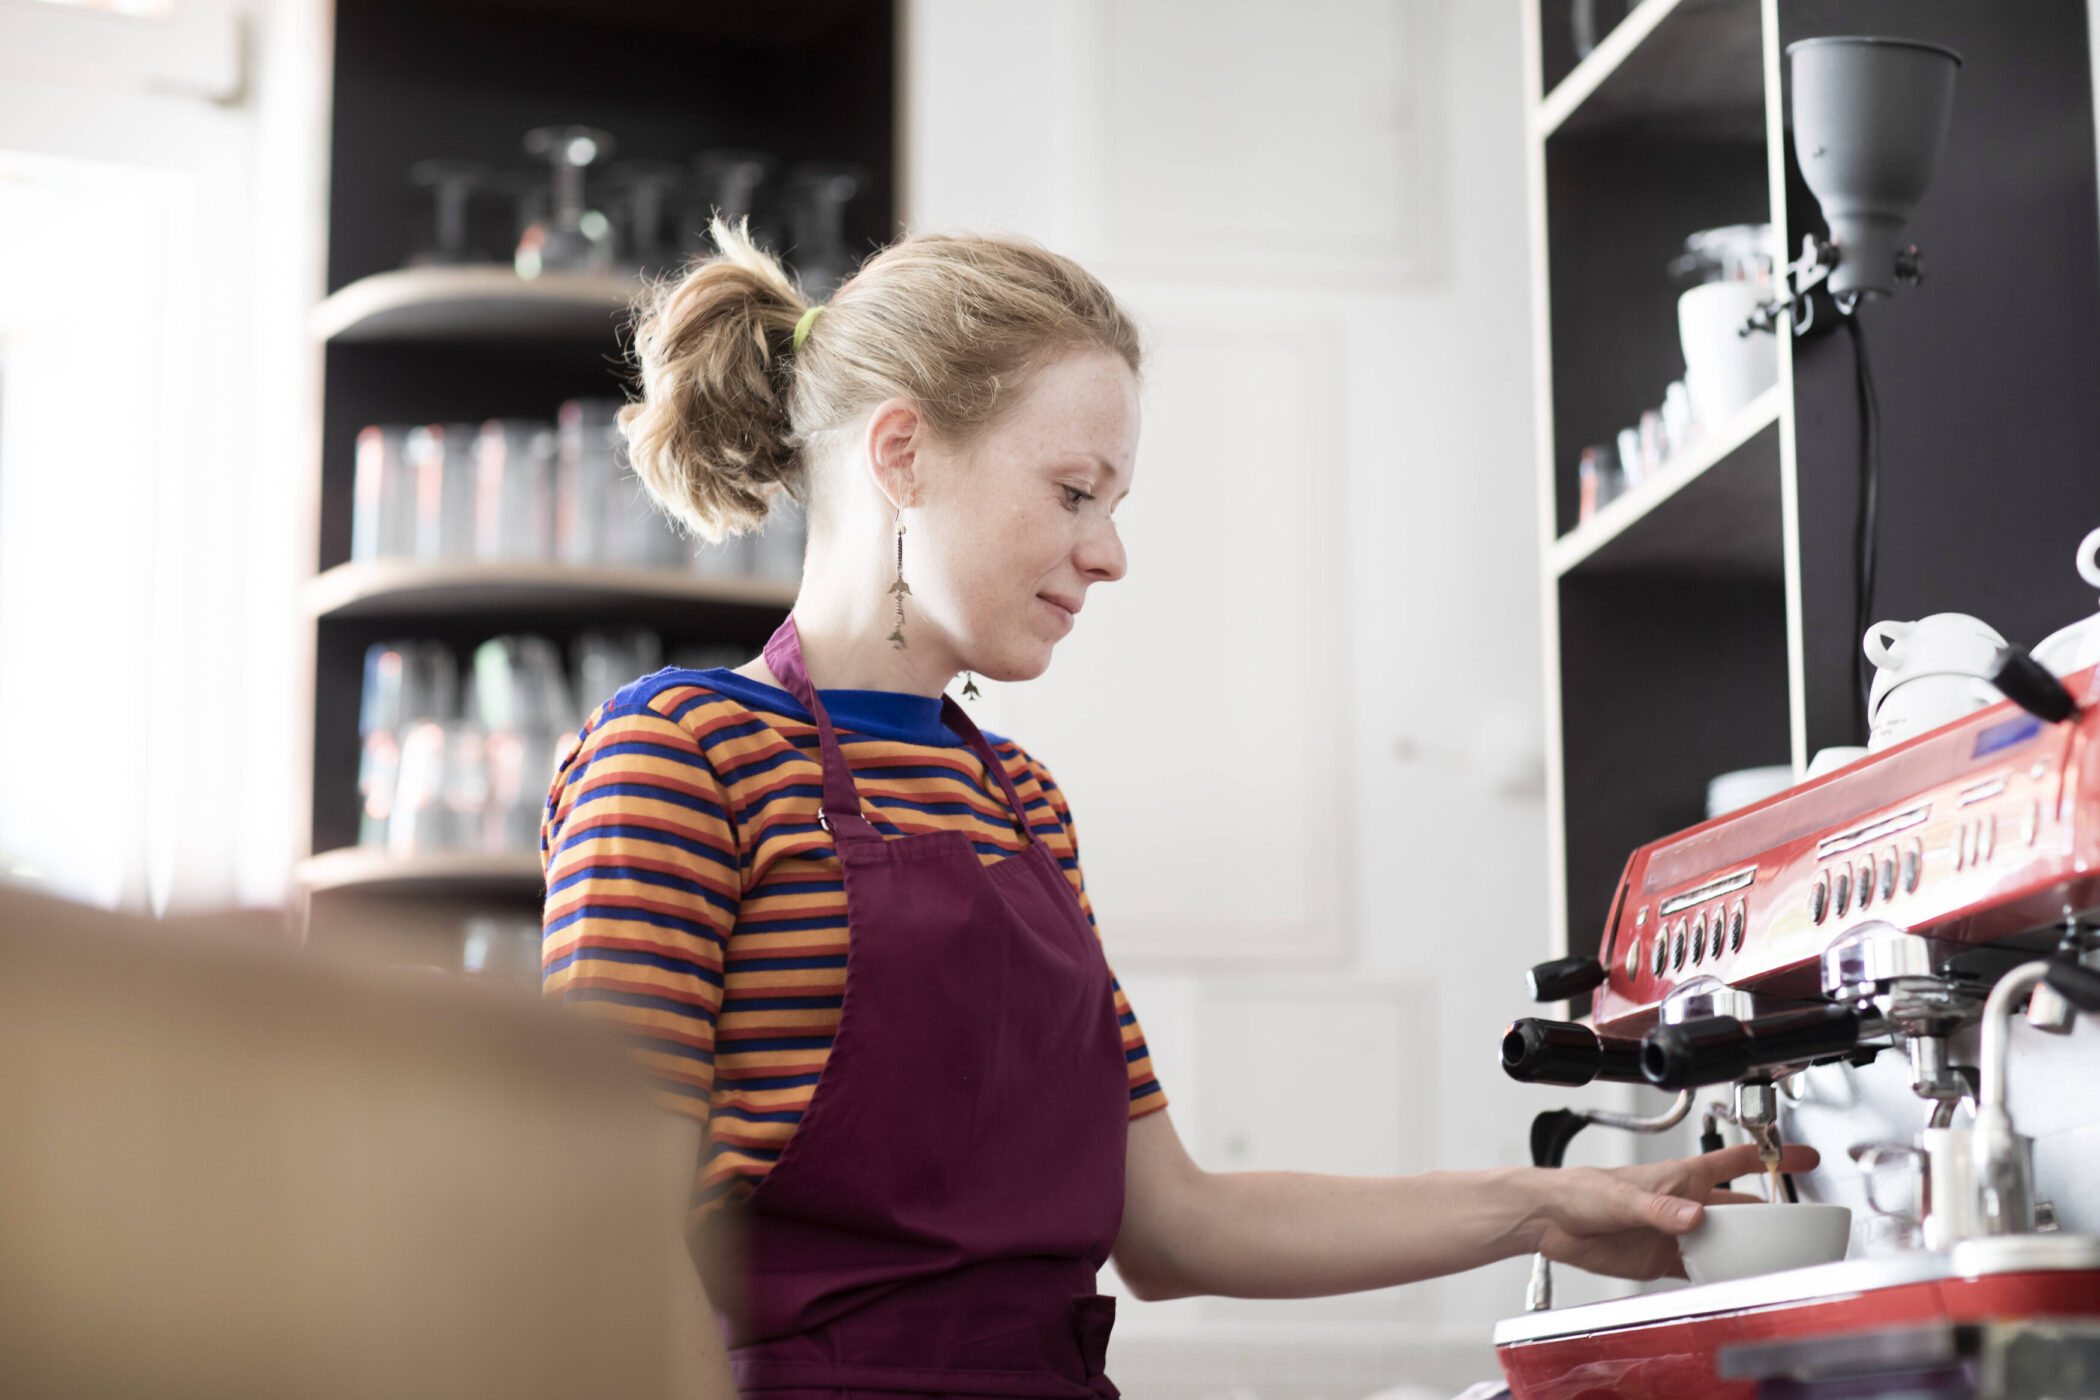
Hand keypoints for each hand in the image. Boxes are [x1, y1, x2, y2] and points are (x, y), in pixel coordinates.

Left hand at [1526, 1141, 1821, 1280]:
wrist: (1550, 1220)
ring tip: (1777, 1263)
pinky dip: (1719, 1275)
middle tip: (1803, 1231)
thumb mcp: (1622, 1198)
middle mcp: (1685, 1204)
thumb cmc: (1580, 1191)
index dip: (1773, 1155)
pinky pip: (1702, 1268)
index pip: (1737, 1161)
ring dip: (1748, 1250)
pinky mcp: (1662, 1259)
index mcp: (1681, 1178)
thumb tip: (1696, 1217)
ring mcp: (1676, 1232)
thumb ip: (1660, 1209)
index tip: (1805, 1158)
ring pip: (1726, 1241)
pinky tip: (1733, 1283)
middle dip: (1772, 1217)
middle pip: (1742, 1209)